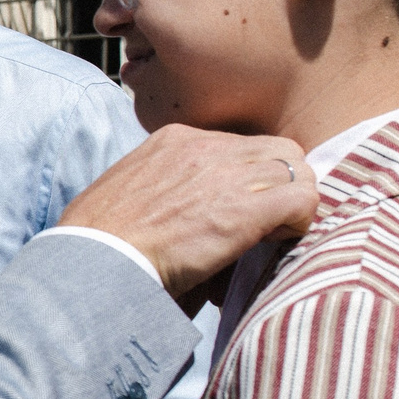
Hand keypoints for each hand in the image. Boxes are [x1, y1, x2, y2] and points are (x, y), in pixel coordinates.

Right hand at [59, 125, 317, 295]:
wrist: (95, 260)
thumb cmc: (102, 240)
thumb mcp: (131, 189)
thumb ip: (168, 185)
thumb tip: (191, 210)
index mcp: (176, 139)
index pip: (242, 144)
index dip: (251, 177)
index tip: (240, 207)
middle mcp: (206, 147)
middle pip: (279, 150)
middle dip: (281, 184)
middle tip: (268, 220)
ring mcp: (227, 174)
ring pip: (298, 170)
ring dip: (292, 203)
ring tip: (272, 235)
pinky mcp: (244, 210)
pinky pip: (303, 200)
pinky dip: (299, 222)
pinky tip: (275, 242)